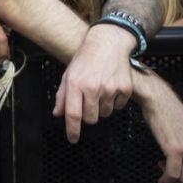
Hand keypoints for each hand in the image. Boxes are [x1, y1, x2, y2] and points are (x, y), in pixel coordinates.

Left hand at [53, 24, 134, 142]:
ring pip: (105, 113)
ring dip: (102, 107)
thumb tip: (58, 113)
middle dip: (88, 115)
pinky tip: (110, 86)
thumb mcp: (68, 74)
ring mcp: (111, 88)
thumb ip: (62, 95)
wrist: (108, 43)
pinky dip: (115, 101)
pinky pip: (119, 106)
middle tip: (88, 101)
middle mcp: (93, 87)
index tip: (73, 139)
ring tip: (100, 89)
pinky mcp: (125, 88)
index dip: (72, 130)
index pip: (73, 114)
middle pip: (91, 119)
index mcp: (76, 84)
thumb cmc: (86, 58)